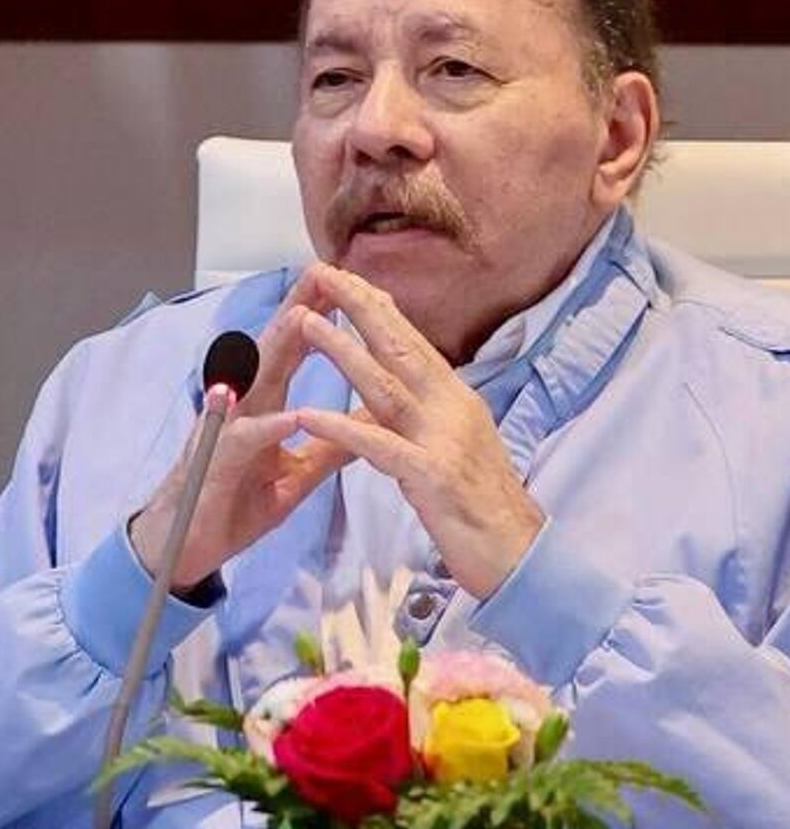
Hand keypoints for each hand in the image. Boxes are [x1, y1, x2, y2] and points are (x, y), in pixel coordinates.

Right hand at [128, 277, 352, 590]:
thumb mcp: (296, 476)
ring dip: (276, 351)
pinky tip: (290, 415)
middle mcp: (242, 409)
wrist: (183, 547)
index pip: (292, 354)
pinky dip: (267, 427)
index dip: (317, 319)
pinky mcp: (217, 464)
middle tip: (322, 273)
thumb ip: (331, 446)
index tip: (346, 286)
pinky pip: (243, 441)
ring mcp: (226, 432)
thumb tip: (373, 420)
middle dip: (296, 311)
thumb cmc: (235, 506)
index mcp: (264, 408)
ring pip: (252, 382)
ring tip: (304, 319)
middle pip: (270, 351)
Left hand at [285, 266, 543, 598]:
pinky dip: (342, 427)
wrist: (521, 557)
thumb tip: (403, 379)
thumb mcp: (452, 445)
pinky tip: (309, 414)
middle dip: (358, 307)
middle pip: (399, 348)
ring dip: (343, 351)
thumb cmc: (480, 506)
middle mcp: (452, 409)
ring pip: (386, 386)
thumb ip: (427, 412)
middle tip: (321, 272)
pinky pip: (379, 447)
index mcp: (455, 400)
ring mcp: (444, 440)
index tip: (343, 275)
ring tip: (307, 323)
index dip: (377, 307)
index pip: (412, 342)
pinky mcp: (433, 477)